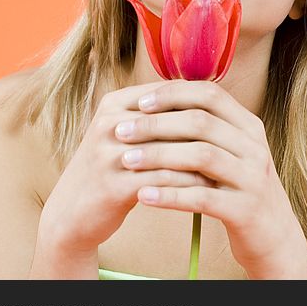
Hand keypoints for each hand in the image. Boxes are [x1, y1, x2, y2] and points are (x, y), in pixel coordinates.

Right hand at [38, 80, 216, 255]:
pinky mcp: (112, 185)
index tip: (227, 118)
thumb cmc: (110, 169)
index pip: (168, 94)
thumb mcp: (125, 133)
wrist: (72, 212)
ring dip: (203, 160)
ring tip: (228, 166)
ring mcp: (108, 154)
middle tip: (235, 142)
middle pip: (171, 119)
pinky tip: (209, 189)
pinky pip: (162, 180)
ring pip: (170, 151)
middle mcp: (109, 123)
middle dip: (205, 132)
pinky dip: (189, 184)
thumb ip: (156, 115)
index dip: (201, 105)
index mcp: (114, 103)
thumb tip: (207, 95)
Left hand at [116, 79, 306, 277]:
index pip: (210, 95)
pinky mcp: (245, 210)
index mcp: (249, 126)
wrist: (272, 235)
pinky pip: (202, 198)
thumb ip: (205, 128)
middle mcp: (254, 147)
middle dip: (156, 124)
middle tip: (121, 131)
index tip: (140, 103)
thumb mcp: (230, 152)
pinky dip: (170, 195)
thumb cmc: (237, 188)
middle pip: (201, 122)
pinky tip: (143, 196)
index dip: (172, 95)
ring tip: (126, 160)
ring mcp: (252, 178)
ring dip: (158, 156)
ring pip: (201, 156)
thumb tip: (157, 99)